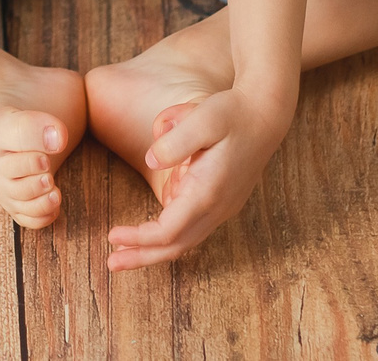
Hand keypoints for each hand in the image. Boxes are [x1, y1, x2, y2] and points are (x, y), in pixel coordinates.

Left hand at [105, 85, 294, 270]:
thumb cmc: (232, 114)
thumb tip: (151, 160)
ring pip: (185, 241)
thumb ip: (176, 140)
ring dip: (154, 249)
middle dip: (143, 257)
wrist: (265, 115)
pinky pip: (191, 228)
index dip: (139, 238)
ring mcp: (222, 208)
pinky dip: (169, 235)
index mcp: (208, 192)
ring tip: (124, 252)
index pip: (168, 231)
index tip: (113, 236)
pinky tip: (149, 231)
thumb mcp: (203, 118)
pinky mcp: (221, 202)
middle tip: (112, 264)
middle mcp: (217, 208)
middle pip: (176, 246)